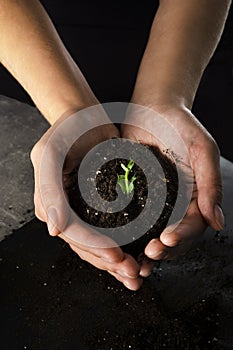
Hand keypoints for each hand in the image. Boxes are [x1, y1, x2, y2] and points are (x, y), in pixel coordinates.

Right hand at [31, 107, 142, 289]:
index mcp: (52, 205)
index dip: (94, 247)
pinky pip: (115, 230)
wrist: (86, 118)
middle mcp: (68, 212)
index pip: (73, 233)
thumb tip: (55, 230)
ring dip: (119, 262)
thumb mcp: (50, 154)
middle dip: (110, 262)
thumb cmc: (66, 130)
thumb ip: (49, 191)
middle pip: (87, 246)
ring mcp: (86, 211)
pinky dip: (128, 244)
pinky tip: (142, 255)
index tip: (117, 255)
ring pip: (101, 244)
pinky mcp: (104, 206)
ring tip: (139, 274)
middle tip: (133, 274)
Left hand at [122, 104, 223, 274]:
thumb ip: (211, 184)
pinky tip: (120, 245)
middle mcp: (176, 204)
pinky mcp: (134, 196)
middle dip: (164, 250)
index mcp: (195, 196)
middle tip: (150, 255)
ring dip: (145, 251)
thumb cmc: (181, 123)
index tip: (168, 239)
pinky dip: (128, 235)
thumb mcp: (202, 149)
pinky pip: (132, 220)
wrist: (151, 107)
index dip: (183, 236)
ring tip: (136, 263)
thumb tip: (217, 222)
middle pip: (174, 237)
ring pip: (153, 235)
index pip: (194, 225)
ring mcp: (154, 202)